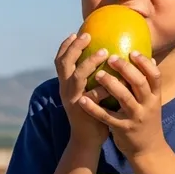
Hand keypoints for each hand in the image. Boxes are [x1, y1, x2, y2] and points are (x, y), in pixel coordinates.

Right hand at [55, 32, 110, 147]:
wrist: (87, 140)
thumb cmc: (92, 113)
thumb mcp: (88, 93)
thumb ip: (92, 78)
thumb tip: (107, 60)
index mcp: (65, 85)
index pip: (60, 61)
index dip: (66, 46)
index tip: (76, 33)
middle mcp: (65, 90)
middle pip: (64, 63)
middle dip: (74, 47)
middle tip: (87, 35)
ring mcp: (72, 100)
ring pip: (77, 77)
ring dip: (89, 62)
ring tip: (104, 52)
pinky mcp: (82, 110)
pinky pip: (92, 95)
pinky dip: (102, 86)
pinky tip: (114, 79)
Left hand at [78, 51, 164, 159]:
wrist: (149, 150)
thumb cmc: (146, 121)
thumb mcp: (152, 102)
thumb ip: (148, 84)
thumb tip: (147, 58)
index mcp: (155, 97)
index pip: (155, 76)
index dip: (144, 63)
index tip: (132, 51)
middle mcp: (148, 106)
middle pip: (140, 83)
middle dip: (126, 69)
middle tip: (111, 58)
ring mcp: (135, 118)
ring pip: (124, 98)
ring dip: (111, 84)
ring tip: (98, 74)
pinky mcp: (123, 129)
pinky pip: (107, 117)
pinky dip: (94, 108)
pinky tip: (83, 100)